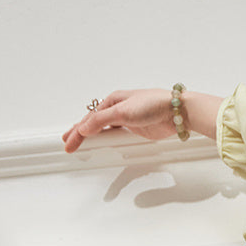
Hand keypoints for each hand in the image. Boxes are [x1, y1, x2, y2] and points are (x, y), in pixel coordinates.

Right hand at [62, 89, 183, 152]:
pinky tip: (103, 143)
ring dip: (92, 136)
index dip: (77, 131)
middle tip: (68, 143)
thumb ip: (102, 121)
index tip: (69, 143)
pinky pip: (117, 136)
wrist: (176, 111)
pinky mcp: (137, 130)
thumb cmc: (153, 104)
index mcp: (112, 101)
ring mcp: (127, 121)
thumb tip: (84, 128)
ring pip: (104, 130)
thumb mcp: (122, 112)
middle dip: (80, 133)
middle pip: (94, 124)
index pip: (89, 119)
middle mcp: (117, 110)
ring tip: (81, 143)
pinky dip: (108, 140)